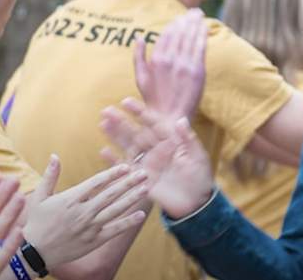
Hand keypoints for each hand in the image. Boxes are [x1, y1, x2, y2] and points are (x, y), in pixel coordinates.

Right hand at [22, 155, 148, 266]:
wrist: (35, 252)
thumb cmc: (37, 222)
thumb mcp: (40, 197)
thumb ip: (50, 176)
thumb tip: (55, 155)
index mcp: (70, 199)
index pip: (96, 183)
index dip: (112, 174)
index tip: (126, 167)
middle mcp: (82, 212)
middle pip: (110, 194)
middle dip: (128, 183)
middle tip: (144, 173)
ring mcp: (89, 227)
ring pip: (114, 210)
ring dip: (131, 199)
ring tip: (145, 189)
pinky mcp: (93, 241)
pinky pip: (114, 230)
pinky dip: (128, 223)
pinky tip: (141, 215)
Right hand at [101, 98, 215, 219]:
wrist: (195, 201)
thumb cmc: (200, 177)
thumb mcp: (198, 157)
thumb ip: (189, 140)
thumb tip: (180, 120)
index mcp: (169, 141)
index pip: (152, 123)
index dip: (139, 112)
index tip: (126, 101)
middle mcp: (155, 149)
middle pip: (135, 132)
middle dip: (121, 121)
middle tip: (106, 110)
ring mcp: (147, 163)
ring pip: (128, 146)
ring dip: (115, 136)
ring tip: (102, 124)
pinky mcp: (141, 177)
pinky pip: (126, 167)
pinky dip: (114, 161)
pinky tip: (104, 151)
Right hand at [134, 9, 207, 122]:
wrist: (169, 119)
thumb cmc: (153, 100)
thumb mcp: (140, 78)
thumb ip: (138, 57)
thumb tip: (140, 38)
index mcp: (156, 60)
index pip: (167, 36)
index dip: (174, 25)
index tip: (180, 17)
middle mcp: (170, 60)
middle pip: (180, 33)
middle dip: (187, 20)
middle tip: (193, 11)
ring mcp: (184, 64)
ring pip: (190, 37)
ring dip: (195, 23)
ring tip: (199, 14)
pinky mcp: (197, 71)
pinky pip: (200, 47)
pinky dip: (202, 34)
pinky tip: (205, 26)